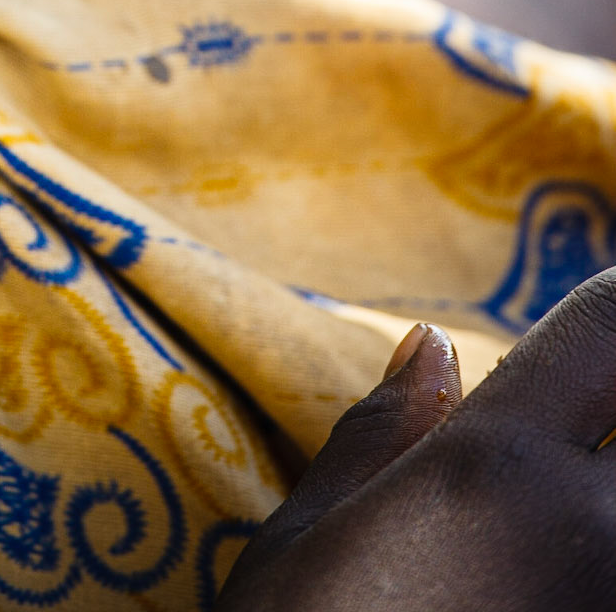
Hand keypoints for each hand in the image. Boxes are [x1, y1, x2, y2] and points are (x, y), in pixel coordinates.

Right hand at [218, 271, 615, 608]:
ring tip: (558, 479)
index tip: (582, 321)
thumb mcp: (302, 547)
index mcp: (498, 469)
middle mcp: (595, 531)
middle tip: (562, 400)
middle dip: (605, 394)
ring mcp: (614, 602)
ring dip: (604, 479)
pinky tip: (546, 559)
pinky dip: (600, 539)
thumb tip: (429, 346)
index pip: (613, 324)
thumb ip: (380, 436)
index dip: (608, 304)